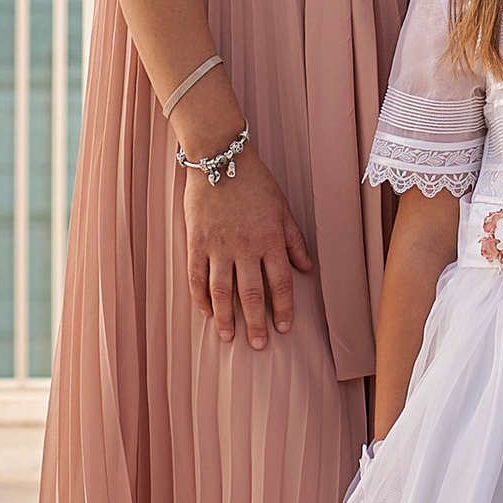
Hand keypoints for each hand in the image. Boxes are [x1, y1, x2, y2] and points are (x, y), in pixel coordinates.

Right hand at [184, 143, 314, 346]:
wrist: (219, 156)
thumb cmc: (255, 180)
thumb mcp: (282, 207)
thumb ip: (293, 239)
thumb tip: (307, 266)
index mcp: (270, 239)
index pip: (280, 283)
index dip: (283, 308)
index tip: (284, 328)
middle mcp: (245, 247)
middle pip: (251, 294)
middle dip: (256, 323)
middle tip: (258, 345)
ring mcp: (218, 246)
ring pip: (222, 292)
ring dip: (226, 318)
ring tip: (228, 338)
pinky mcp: (196, 241)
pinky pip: (197, 276)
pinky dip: (200, 297)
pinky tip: (206, 312)